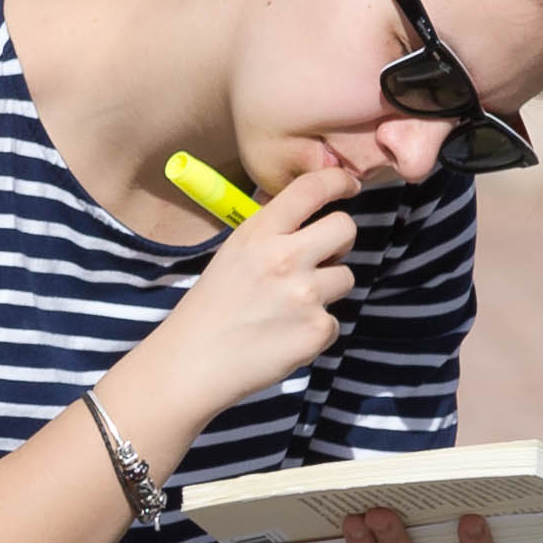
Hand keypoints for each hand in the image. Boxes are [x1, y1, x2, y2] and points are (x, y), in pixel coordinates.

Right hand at [137, 157, 361, 409]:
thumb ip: (268, 232)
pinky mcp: (317, 329)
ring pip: (346, 276)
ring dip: (326, 289)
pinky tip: (285, 335)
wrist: (194, 360)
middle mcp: (285, 257)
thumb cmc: (209, 306)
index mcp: (258, 233)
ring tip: (290, 305)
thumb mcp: (232, 253)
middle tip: (322, 255)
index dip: (338, 181)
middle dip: (340, 240)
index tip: (348, 185)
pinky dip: (315, 329)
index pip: (311, 189)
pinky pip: (334, 320)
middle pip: (346, 228)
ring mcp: (305, 295)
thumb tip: (300, 208)